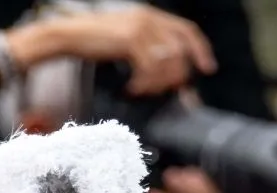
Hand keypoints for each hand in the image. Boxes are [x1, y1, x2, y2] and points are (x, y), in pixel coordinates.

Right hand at [7, 5, 215, 95]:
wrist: (69, 36)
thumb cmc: (94, 41)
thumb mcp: (125, 39)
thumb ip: (146, 49)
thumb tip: (165, 71)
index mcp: (151, 15)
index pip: (186, 30)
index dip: (200, 50)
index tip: (207, 69)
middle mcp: (149, 18)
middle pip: (180, 48)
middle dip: (180, 75)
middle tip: (172, 94)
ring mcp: (139, 28)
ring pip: (166, 61)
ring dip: (158, 84)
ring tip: (142, 92)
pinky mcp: (129, 40)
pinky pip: (148, 68)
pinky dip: (142, 84)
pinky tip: (130, 90)